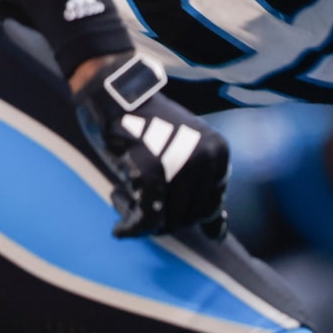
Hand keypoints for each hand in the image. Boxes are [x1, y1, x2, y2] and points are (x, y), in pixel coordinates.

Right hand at [73, 50, 229, 237]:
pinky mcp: (153, 171)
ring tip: (126, 201)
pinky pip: (147, 218)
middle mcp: (207, 157)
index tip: (161, 200)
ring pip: (170, 221)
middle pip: (191, 217)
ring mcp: (182, 163)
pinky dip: (131, 228)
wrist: (113, 95)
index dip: (183, 213)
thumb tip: (217, 237)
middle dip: (164, 220)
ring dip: (145, 223)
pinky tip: (121, 228)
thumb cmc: (144, 127)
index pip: (210, 208)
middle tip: (138, 204)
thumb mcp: (184, 157)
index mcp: (219, 153)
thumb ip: (203, 193)